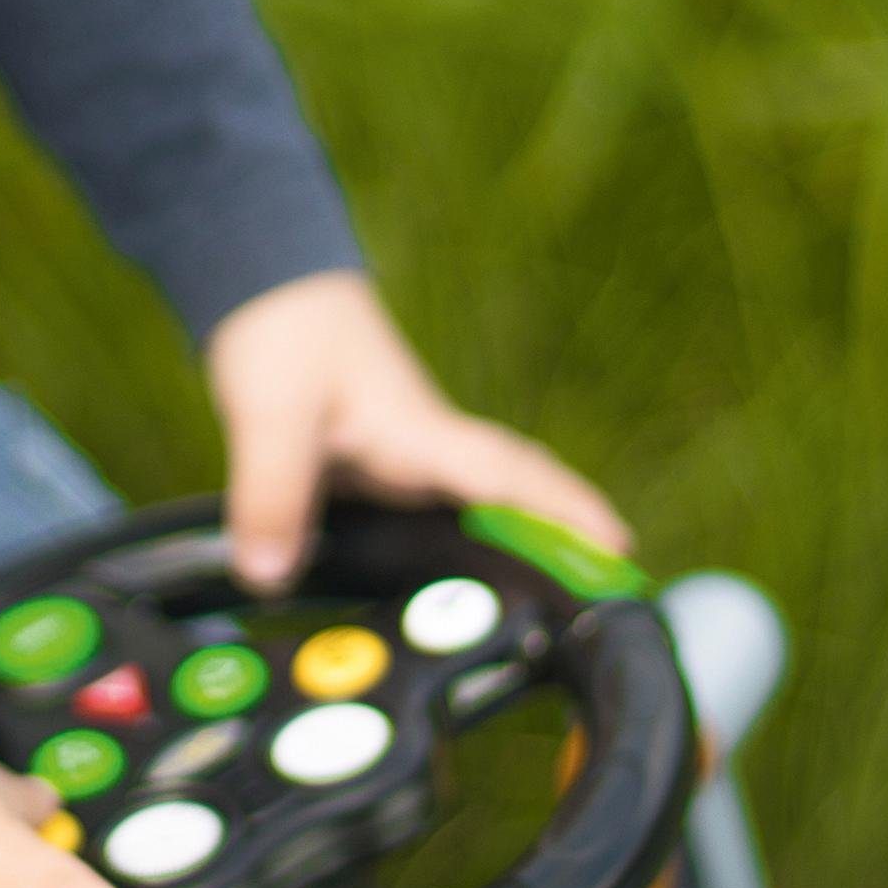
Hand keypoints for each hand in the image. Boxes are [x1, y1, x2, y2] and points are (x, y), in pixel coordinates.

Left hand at [206, 269, 628, 589]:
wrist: (266, 286)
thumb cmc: (284, 333)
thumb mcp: (270, 416)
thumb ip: (272, 496)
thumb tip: (270, 574)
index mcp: (423, 436)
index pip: (512, 480)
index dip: (568, 516)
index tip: (621, 553)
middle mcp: (430, 449)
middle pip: (519, 495)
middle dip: (570, 537)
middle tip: (617, 594)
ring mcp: (411, 457)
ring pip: (483, 504)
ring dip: (526, 541)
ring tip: (564, 602)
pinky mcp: (382, 465)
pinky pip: (440, 511)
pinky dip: (467, 540)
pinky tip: (462, 576)